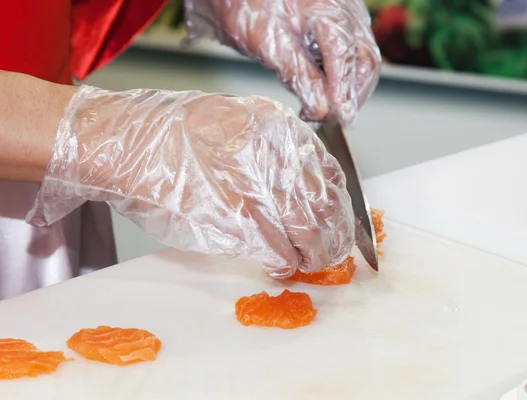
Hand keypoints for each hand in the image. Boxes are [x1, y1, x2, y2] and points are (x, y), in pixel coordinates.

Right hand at [26, 85, 354, 277]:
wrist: (124, 144)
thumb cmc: (174, 135)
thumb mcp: (238, 123)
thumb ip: (276, 153)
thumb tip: (309, 192)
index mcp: (277, 128)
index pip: (331, 177)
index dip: (342, 209)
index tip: (340, 224)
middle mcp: (271, 155)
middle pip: (324, 210)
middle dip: (332, 239)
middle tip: (329, 253)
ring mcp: (252, 188)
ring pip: (305, 235)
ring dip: (311, 255)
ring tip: (306, 262)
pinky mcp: (229, 221)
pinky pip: (273, 251)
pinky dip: (282, 263)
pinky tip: (280, 264)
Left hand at [184, 0, 381, 126]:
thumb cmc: (249, 6)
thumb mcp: (270, 44)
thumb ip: (299, 76)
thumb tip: (322, 109)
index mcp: (328, 10)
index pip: (345, 56)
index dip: (346, 92)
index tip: (343, 119)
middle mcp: (346, 11)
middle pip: (364, 60)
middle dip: (352, 95)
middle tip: (332, 121)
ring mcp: (347, 17)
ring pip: (362, 60)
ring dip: (349, 90)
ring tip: (326, 113)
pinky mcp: (341, 25)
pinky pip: (352, 55)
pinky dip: (342, 79)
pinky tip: (325, 93)